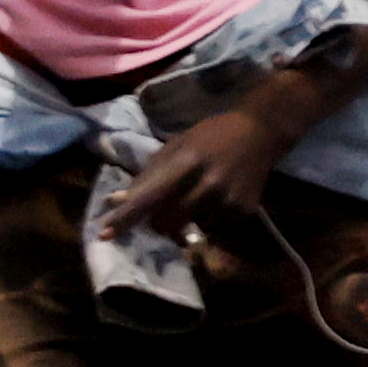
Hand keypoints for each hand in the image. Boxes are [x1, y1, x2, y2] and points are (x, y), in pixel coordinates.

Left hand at [111, 97, 299, 247]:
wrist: (262, 132)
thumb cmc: (212, 136)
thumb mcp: (178, 145)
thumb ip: (149, 174)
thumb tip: (116, 201)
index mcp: (188, 161)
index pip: (149, 195)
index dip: (126, 216)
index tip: (105, 234)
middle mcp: (208, 182)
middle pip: (167, 221)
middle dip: (158, 224)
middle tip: (160, 217)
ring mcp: (229, 198)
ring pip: (191, 229)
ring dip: (186, 221)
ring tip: (197, 200)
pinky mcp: (244, 209)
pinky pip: (214, 230)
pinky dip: (208, 222)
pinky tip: (216, 201)